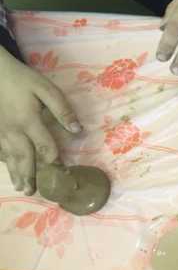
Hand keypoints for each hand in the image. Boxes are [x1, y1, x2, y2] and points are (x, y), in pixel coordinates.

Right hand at [0, 49, 80, 194]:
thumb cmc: (20, 78)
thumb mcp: (45, 88)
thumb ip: (62, 109)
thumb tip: (77, 130)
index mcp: (29, 122)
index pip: (45, 146)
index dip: (55, 160)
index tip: (62, 172)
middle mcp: (13, 131)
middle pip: (24, 157)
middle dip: (30, 175)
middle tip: (34, 192)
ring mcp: (0, 131)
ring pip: (9, 156)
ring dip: (16, 173)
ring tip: (21, 187)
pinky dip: (4, 161)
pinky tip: (8, 169)